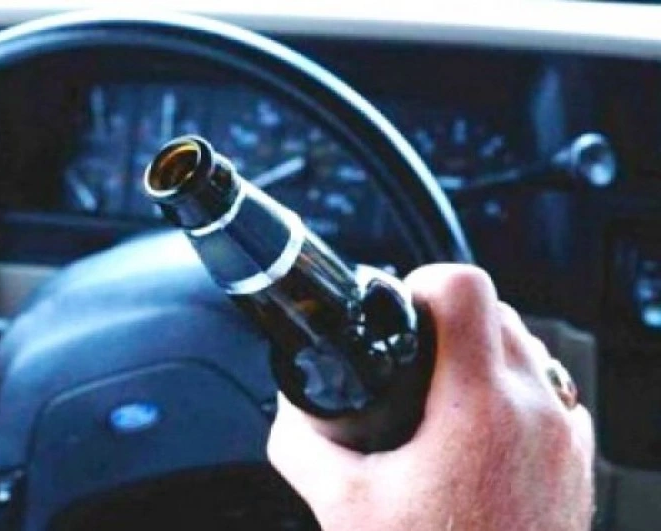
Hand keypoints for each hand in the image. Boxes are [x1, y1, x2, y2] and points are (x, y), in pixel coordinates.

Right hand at [268, 264, 593, 530]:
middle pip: (496, 311)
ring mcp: (565, 435)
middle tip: (412, 357)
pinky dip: (513, 390)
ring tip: (442, 393)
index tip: (403, 306)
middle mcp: (537, 410)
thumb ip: (302, 445)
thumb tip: (289, 410)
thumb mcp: (345, 506)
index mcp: (480, 407)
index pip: (466, 288)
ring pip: (526, 347)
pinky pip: (547, 391)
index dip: (424, 283)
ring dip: (482, 352)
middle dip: (448, 322)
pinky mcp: (576, 459)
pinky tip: (478, 430)